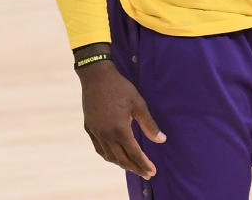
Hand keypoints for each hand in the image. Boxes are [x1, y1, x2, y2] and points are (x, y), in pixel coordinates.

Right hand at [77, 60, 166, 178]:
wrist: (96, 76)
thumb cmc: (120, 87)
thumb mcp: (138, 104)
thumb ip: (149, 124)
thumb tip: (162, 140)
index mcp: (119, 129)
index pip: (134, 153)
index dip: (144, 164)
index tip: (153, 172)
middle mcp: (106, 134)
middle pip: (122, 159)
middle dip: (136, 168)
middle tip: (147, 174)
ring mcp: (96, 132)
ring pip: (109, 156)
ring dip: (122, 164)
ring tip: (133, 167)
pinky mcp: (89, 128)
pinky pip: (99, 149)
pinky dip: (108, 156)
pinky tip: (115, 157)